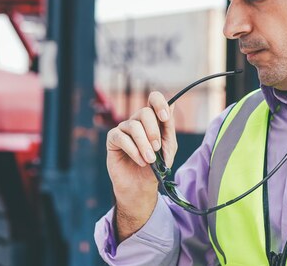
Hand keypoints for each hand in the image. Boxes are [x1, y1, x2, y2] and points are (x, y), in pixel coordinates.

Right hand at [106, 91, 177, 241]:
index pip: (154, 99)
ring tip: (150, 159)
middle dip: (153, 131)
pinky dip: (133, 150)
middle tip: (157, 148)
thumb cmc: (156, 167)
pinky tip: (140, 161)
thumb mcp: (168, 148)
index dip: (160, 103)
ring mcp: (124, 128)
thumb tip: (173, 104)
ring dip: (144, 144)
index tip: (165, 118)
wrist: (141, 187)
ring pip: (134, 126)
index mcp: (153, 120)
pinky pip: (121, 137)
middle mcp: (138, 121)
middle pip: (145, 112)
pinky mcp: (113, 139)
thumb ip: (169, 128)